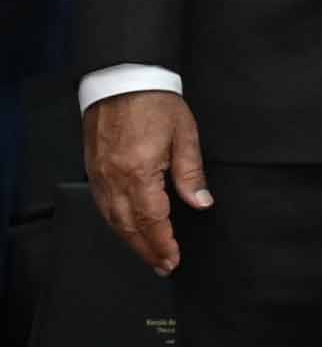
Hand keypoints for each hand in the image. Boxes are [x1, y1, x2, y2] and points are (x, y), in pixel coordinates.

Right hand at [85, 90, 209, 276]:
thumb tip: (201, 203)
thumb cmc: (156, 103)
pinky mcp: (94, 169)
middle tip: (163, 266)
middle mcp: (114, 178)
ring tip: (148, 254)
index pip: (152, 219)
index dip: (162, 243)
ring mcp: (100, 175)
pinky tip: (127, 229)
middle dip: (147, 249)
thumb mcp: (185, 135)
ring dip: (130, 240)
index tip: (172, 259)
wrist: (124, 80)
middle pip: (129, 226)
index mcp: (139, 171)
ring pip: (113, 219)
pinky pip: (103, 205)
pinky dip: (116, 223)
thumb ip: (191, 173)